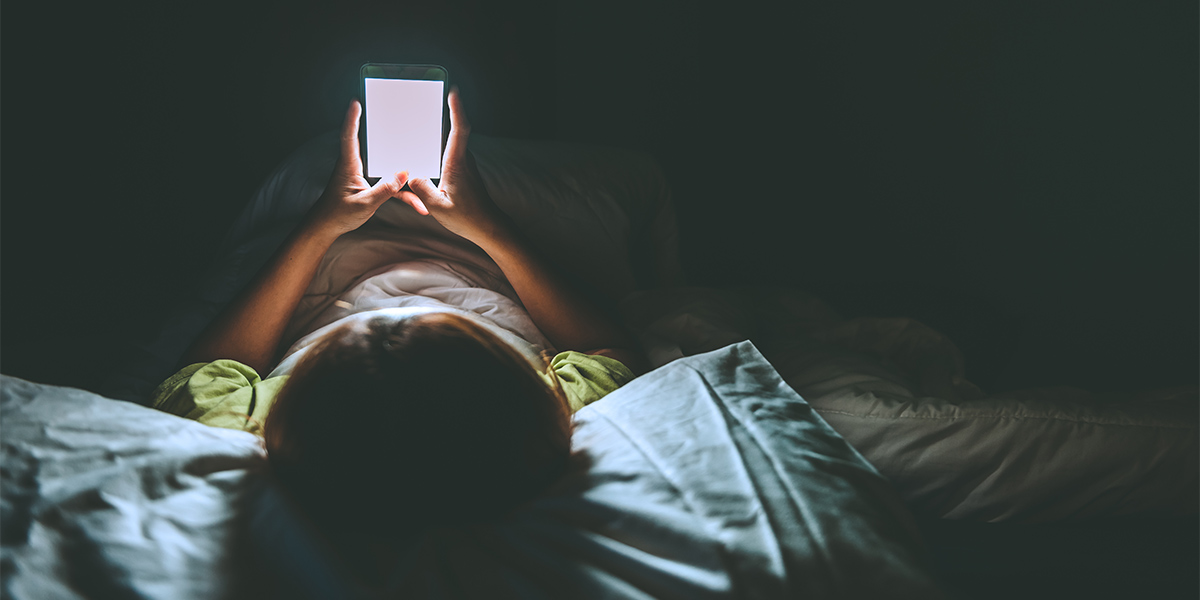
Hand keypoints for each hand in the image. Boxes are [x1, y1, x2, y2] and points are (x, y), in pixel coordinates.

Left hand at [305, 100, 425, 237]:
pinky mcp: (369, 187)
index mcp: (348, 166)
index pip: (349, 137)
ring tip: (420, 171)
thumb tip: (403, 174)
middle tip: (395, 119)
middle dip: (386, 134)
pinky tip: (417, 204)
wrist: (328, 227)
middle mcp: (355, 167)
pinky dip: (402, 195)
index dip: (352, 119)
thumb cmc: (338, 215)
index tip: (356, 103)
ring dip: (403, 176)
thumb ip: (385, 189)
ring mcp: (362, 177)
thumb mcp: (365, 204)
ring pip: (387, 171)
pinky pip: (390, 187)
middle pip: (373, 146)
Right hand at [400, 87, 507, 243]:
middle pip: (455, 131)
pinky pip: (451, 155)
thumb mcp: (438, 206)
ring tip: (425, 124)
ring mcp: (465, 166)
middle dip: (446, 114)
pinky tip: (428, 155)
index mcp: (457, 164)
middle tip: (429, 99)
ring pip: (452, 144)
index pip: (460, 129)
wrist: (488, 227)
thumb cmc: (467, 218)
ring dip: (442, 133)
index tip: (453, 92)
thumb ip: (421, 189)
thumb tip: (409, 174)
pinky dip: (441, 149)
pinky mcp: (464, 173)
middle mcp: (463, 161)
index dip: (456, 109)